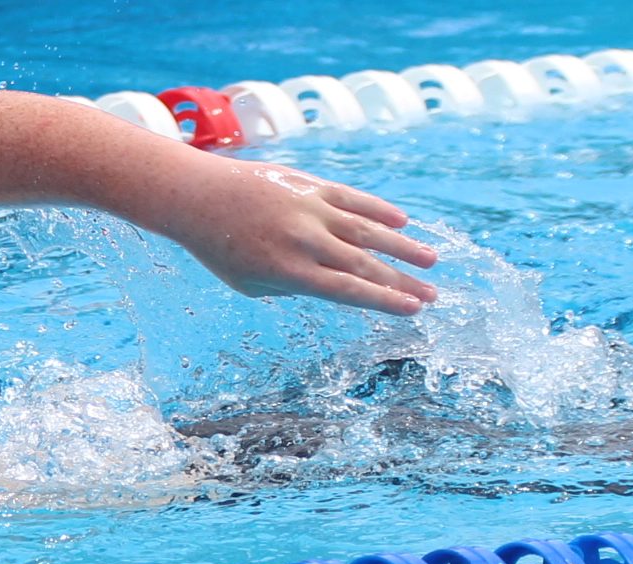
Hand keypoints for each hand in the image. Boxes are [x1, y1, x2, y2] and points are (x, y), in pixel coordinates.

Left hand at [161, 157, 439, 315]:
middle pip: (365, 264)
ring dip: (402, 245)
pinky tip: (401, 220)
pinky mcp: (308, 185)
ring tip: (430, 260)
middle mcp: (305, 240)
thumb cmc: (220, 248)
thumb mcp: (252, 283)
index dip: (385, 301)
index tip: (414, 309)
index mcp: (290, 271)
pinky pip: (350, 198)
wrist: (197, 196)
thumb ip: (294, 286)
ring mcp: (310, 209)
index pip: (349, 290)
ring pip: (366, 229)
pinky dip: (377, 209)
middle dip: (403, 282)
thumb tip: (333, 282)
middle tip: (434, 296)